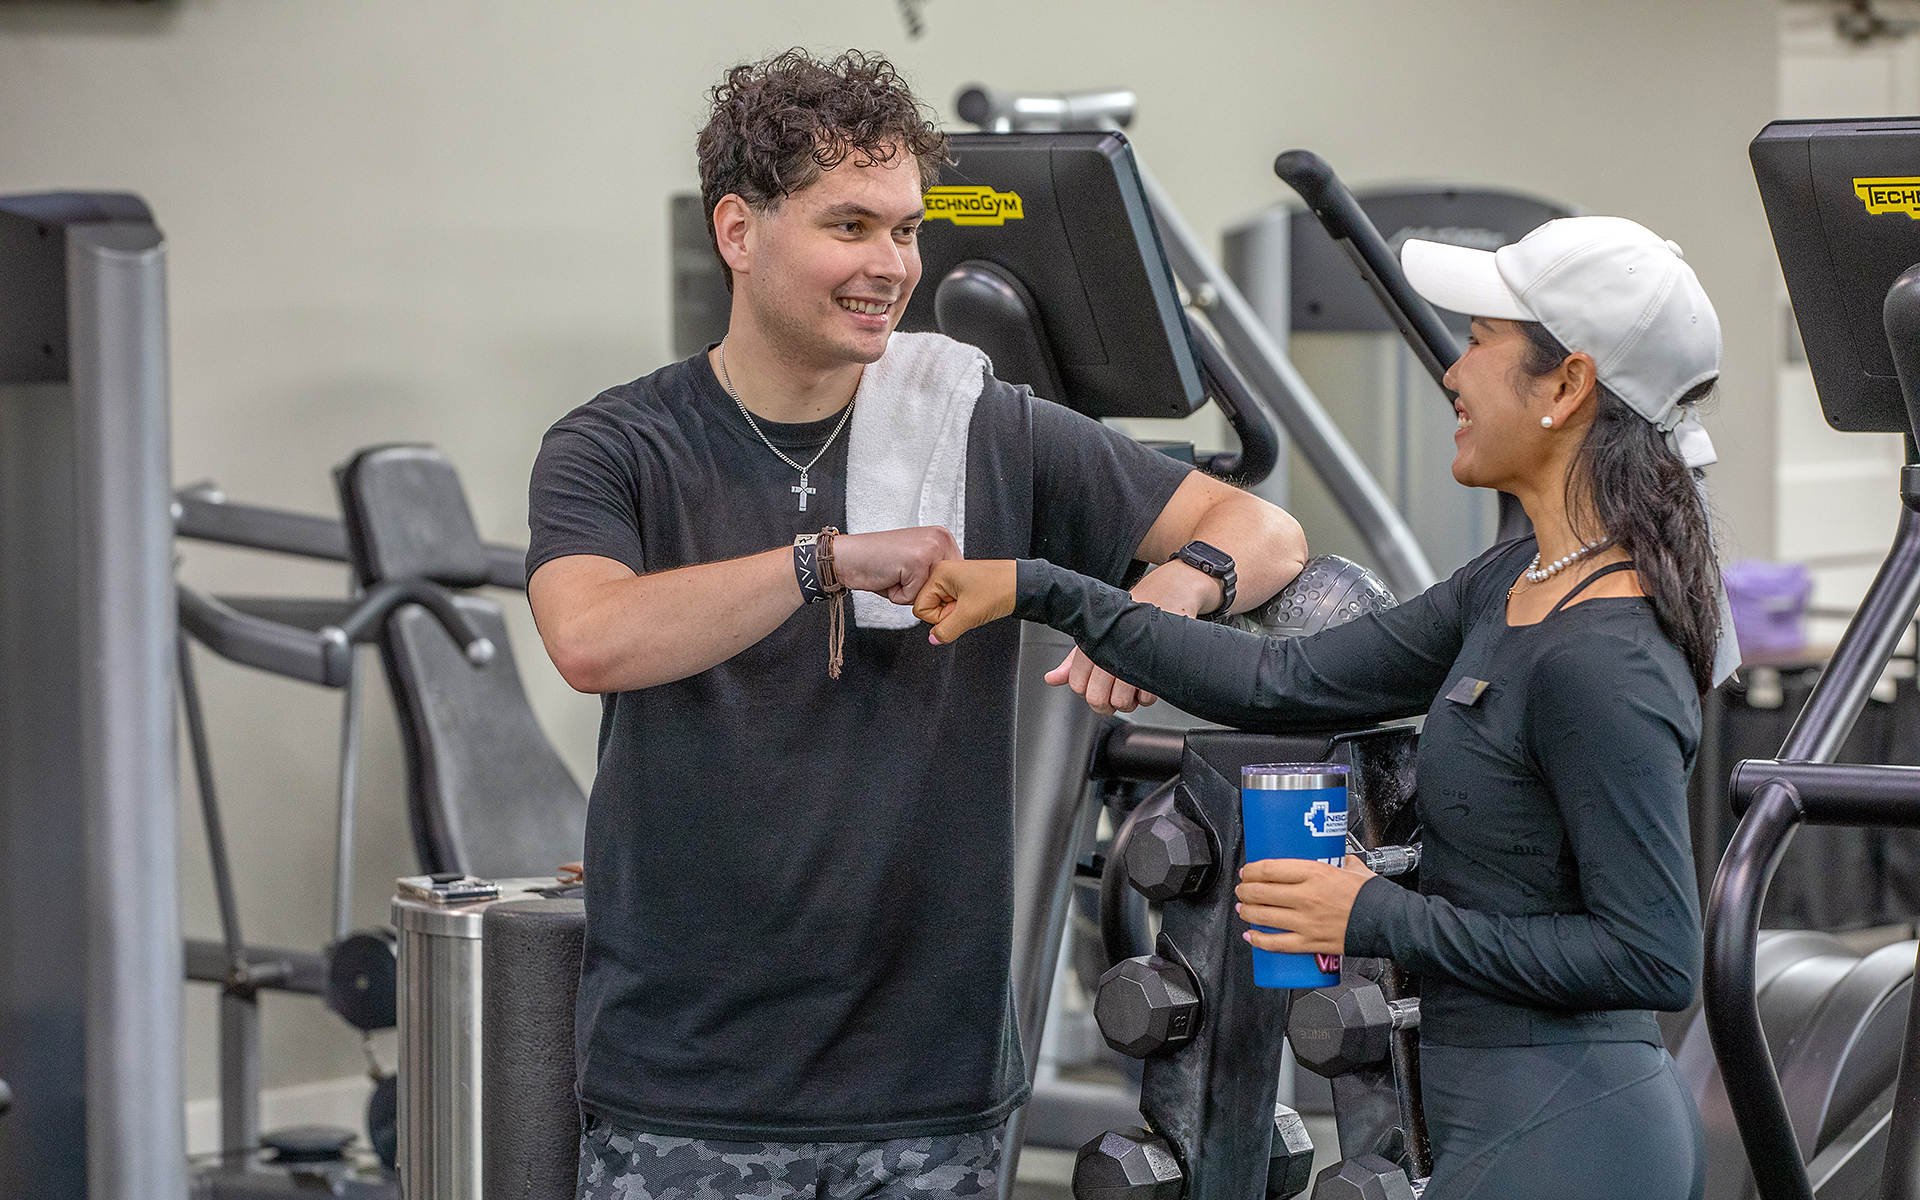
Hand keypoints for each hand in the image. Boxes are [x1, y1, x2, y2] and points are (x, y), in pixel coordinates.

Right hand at [830, 526, 959, 603]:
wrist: (847, 557)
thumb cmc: (878, 563)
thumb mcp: (917, 565)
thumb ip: (937, 575)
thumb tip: (954, 600)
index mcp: (943, 537)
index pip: (955, 578)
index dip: (933, 587)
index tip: (912, 575)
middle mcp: (940, 538)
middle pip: (946, 588)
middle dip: (922, 591)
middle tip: (901, 574)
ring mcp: (930, 547)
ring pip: (931, 594)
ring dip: (910, 594)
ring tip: (894, 575)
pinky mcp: (917, 561)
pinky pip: (914, 598)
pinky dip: (898, 595)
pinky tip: (888, 576)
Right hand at [913, 560, 1017, 642]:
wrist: (1023, 585)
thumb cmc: (1000, 588)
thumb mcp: (969, 615)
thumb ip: (946, 631)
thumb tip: (934, 639)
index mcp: (939, 574)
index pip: (920, 607)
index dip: (938, 618)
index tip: (956, 613)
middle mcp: (944, 573)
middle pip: (931, 607)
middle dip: (948, 615)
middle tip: (967, 608)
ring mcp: (954, 579)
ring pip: (943, 608)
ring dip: (957, 613)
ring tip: (973, 605)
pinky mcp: (963, 585)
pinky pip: (954, 605)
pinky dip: (964, 610)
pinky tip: (976, 605)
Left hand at [1043, 561, 1218, 714]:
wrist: (1161, 598)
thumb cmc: (1125, 620)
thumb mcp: (1093, 638)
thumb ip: (1072, 663)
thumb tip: (1051, 679)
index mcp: (1090, 646)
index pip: (1078, 686)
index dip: (1088, 691)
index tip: (1097, 685)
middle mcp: (1108, 653)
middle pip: (1097, 699)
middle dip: (1107, 703)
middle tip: (1115, 693)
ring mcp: (1131, 660)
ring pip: (1121, 702)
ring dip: (1128, 701)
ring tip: (1132, 688)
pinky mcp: (1154, 666)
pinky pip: (1146, 698)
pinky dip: (1147, 696)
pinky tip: (1146, 683)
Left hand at [1234, 854, 1375, 955]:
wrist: (1388, 923)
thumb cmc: (1373, 896)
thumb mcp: (1353, 868)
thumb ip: (1340, 859)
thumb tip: (1335, 853)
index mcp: (1315, 873)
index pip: (1271, 868)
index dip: (1252, 870)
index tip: (1247, 870)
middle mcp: (1307, 897)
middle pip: (1262, 892)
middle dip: (1245, 890)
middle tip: (1242, 889)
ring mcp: (1306, 921)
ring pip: (1264, 917)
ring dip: (1246, 912)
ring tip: (1243, 908)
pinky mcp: (1311, 942)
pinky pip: (1277, 943)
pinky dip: (1259, 941)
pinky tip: (1251, 936)